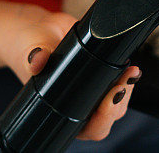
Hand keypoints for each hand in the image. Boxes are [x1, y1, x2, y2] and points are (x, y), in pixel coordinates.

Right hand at [0, 5, 141, 140]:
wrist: (37, 29)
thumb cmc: (28, 47)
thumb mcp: (29, 50)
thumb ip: (34, 56)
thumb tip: (37, 60)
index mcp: (62, 110)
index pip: (88, 128)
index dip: (102, 118)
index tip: (110, 99)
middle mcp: (79, 103)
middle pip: (108, 116)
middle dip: (119, 101)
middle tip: (123, 82)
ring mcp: (93, 89)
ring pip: (118, 100)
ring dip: (128, 88)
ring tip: (130, 72)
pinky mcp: (103, 72)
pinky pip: (120, 82)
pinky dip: (127, 76)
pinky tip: (130, 67)